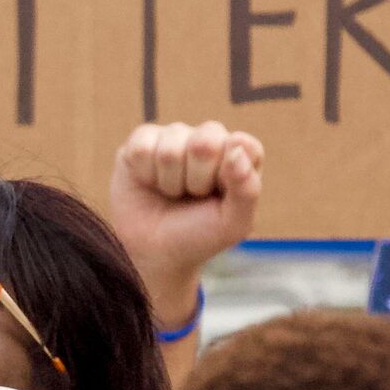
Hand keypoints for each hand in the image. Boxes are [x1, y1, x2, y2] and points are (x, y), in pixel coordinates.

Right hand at [108, 122, 263, 327]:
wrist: (154, 253)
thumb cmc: (199, 235)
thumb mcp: (233, 224)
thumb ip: (247, 188)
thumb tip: (236, 146)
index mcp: (239, 153)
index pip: (243, 144)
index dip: (229, 173)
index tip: (220, 196)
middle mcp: (208, 138)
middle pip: (205, 142)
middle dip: (197, 180)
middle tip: (194, 196)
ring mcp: (174, 136)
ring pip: (171, 148)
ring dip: (171, 182)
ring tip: (172, 193)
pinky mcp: (142, 140)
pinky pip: (143, 147)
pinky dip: (146, 174)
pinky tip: (150, 183)